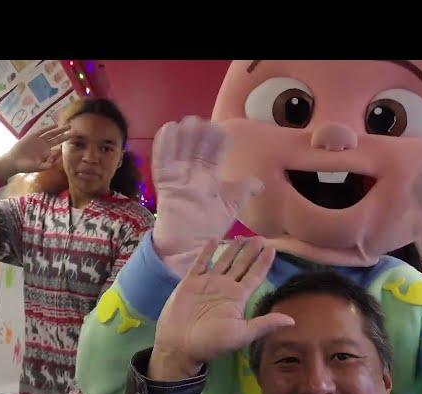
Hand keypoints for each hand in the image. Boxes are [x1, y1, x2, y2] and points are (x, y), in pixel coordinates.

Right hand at [0, 124, 70, 180]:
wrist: (13, 162)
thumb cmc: (26, 166)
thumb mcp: (38, 167)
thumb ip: (48, 165)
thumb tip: (57, 162)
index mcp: (47, 153)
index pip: (58, 149)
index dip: (64, 147)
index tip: (73, 143)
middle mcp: (44, 146)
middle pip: (57, 139)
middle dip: (66, 135)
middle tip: (75, 131)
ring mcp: (39, 140)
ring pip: (51, 134)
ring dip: (60, 130)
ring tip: (68, 126)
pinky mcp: (32, 136)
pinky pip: (42, 131)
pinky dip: (48, 128)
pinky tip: (55, 125)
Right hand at [148, 236, 293, 380]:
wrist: (180, 345)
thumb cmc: (211, 342)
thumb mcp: (241, 334)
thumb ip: (264, 324)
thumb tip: (292, 320)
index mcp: (238, 298)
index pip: (255, 276)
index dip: (263, 263)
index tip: (273, 248)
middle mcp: (225, 288)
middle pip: (241, 265)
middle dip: (250, 252)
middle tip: (259, 237)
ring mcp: (208, 283)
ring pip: (223, 261)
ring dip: (232, 249)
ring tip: (241, 236)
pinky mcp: (190, 282)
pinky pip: (200, 263)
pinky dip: (206, 251)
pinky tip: (213, 239)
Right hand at [151, 116, 263, 275]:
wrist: (191, 245)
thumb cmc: (209, 225)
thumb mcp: (230, 205)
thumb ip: (243, 190)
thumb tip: (260, 182)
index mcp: (207, 176)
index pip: (212, 152)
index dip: (215, 140)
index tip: (220, 129)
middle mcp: (191, 173)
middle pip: (194, 147)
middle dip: (198, 134)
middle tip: (202, 120)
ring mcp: (177, 177)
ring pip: (178, 150)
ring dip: (182, 136)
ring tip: (187, 122)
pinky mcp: (165, 184)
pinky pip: (161, 162)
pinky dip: (163, 146)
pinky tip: (167, 129)